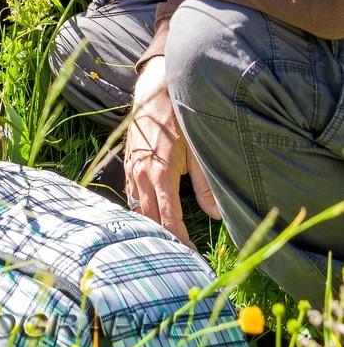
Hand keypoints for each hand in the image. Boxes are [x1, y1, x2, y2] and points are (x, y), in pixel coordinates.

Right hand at [125, 57, 220, 246]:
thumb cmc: (180, 117)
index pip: (169, 220)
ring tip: (165, 242)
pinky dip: (140, 209)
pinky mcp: (129, 163)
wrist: (156, 88)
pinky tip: (150, 216)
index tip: (191, 258)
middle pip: (149, 219)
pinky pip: (132, 194)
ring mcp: (132, 168)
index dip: (180, 242)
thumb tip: (217, 215)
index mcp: (160, 174)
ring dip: (150, 226)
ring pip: (137, 208)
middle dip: (163, 240)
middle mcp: (141, 175)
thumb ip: (207, 186)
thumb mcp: (200, 151)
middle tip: (179, 258)